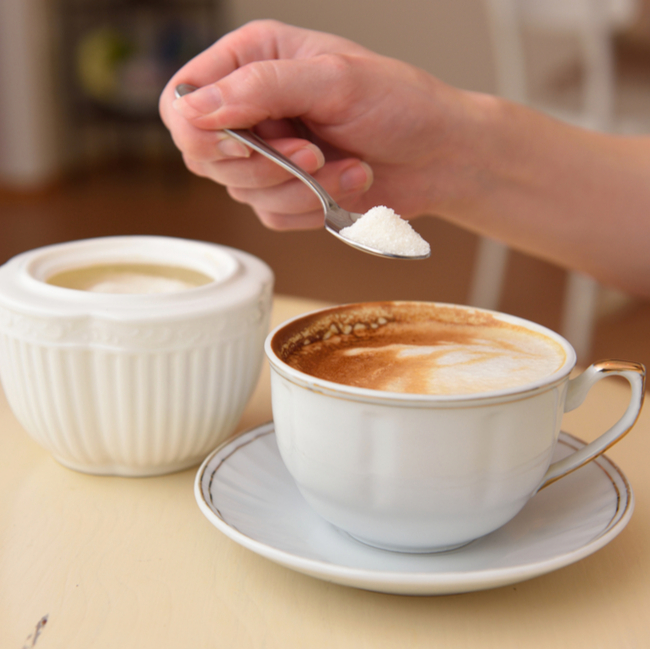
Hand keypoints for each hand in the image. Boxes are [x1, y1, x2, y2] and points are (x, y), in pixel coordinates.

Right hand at [160, 20, 474, 229]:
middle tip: (311, 151)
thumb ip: (262, 88)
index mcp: (253, 60)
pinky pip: (273, 214)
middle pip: (205, 155)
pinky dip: (313, 207)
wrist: (438, 155)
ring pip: (241, 192)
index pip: (183, 99)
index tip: (243, 142)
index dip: (200, 130)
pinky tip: (347, 182)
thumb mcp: (335, 79)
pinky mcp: (285, 192)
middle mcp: (252, 108)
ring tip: (346, 164)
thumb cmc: (399, 102)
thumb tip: (197, 108)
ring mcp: (267, 155)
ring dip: (299, 187)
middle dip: (264, 164)